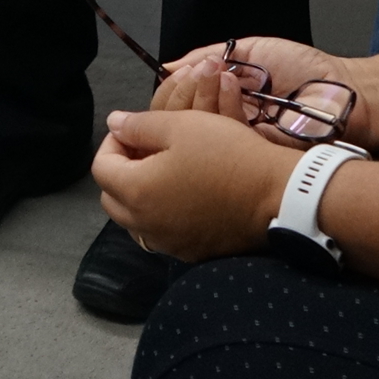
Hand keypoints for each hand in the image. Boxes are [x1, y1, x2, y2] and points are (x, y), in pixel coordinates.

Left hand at [92, 105, 290, 263]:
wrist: (277, 196)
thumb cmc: (226, 155)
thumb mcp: (181, 125)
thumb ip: (138, 125)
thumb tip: (113, 125)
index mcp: (135, 191)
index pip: (101, 168)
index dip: (113, 143)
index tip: (134, 130)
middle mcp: (144, 225)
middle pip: (112, 198)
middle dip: (121, 171)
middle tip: (146, 150)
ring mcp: (168, 244)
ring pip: (135, 220)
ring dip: (139, 196)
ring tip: (165, 172)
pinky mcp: (191, 253)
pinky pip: (162, 234)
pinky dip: (162, 215)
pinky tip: (185, 197)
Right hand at [155, 36, 363, 145]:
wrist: (341, 90)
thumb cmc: (305, 68)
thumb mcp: (250, 49)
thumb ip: (210, 54)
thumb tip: (169, 65)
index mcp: (223, 101)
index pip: (181, 106)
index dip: (173, 89)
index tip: (178, 71)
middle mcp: (227, 124)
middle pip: (182, 123)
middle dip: (182, 93)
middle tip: (196, 72)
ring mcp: (240, 141)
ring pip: (199, 132)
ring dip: (202, 98)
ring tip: (216, 74)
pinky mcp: (254, 153)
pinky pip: (226, 139)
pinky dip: (224, 110)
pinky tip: (233, 88)